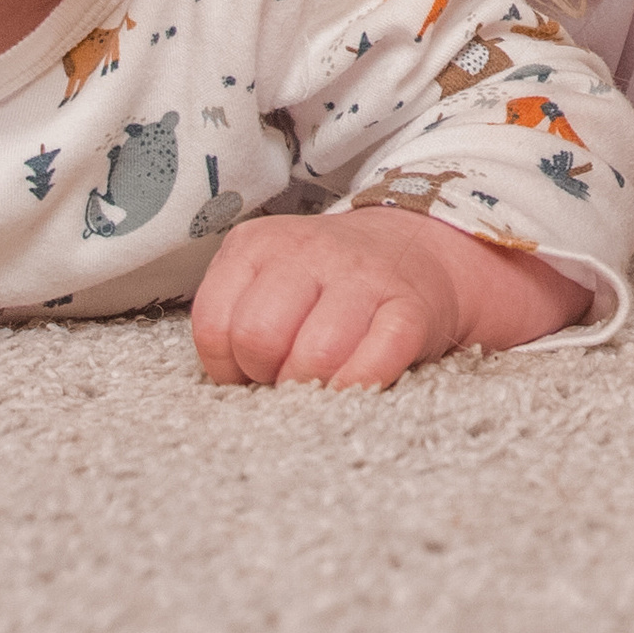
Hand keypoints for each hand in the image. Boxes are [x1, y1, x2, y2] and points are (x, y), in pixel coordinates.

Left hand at [192, 208, 586, 390]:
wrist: (419, 251)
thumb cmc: (328, 285)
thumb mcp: (269, 279)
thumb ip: (236, 318)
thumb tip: (230, 383)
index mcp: (259, 244)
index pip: (215, 325)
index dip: (229, 365)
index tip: (252, 367)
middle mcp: (308, 251)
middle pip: (258, 338)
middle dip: (267, 375)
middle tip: (288, 375)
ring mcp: (363, 278)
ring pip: (313, 357)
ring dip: (312, 388)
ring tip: (321, 381)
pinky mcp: (410, 311)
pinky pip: (372, 366)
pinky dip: (356, 388)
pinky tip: (355, 385)